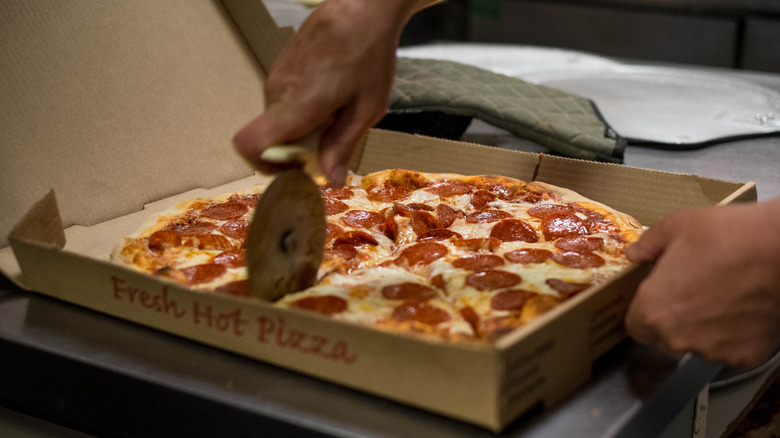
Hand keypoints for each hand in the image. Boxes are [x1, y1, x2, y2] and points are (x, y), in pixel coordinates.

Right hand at [233, 0, 433, 183]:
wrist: (362, 7)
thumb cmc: (369, 55)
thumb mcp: (366, 109)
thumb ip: (342, 145)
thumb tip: (328, 180)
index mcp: (295, 107)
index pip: (249, 144)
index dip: (264, 164)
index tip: (294, 167)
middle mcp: (277, 92)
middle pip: (268, 136)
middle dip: (294, 149)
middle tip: (330, 142)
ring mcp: (277, 76)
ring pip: (277, 117)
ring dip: (301, 126)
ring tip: (336, 113)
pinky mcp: (282, 66)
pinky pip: (283, 99)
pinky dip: (301, 107)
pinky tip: (331, 95)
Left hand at [624, 198, 779, 366]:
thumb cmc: (727, 235)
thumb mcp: (676, 226)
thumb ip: (648, 245)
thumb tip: (634, 254)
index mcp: (654, 311)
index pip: (636, 327)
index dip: (646, 311)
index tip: (658, 298)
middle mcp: (679, 338)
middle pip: (665, 338)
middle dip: (673, 320)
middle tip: (693, 292)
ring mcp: (714, 351)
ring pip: (698, 345)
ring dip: (703, 328)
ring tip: (722, 296)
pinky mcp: (745, 356)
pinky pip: (730, 349)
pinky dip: (734, 334)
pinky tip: (742, 308)